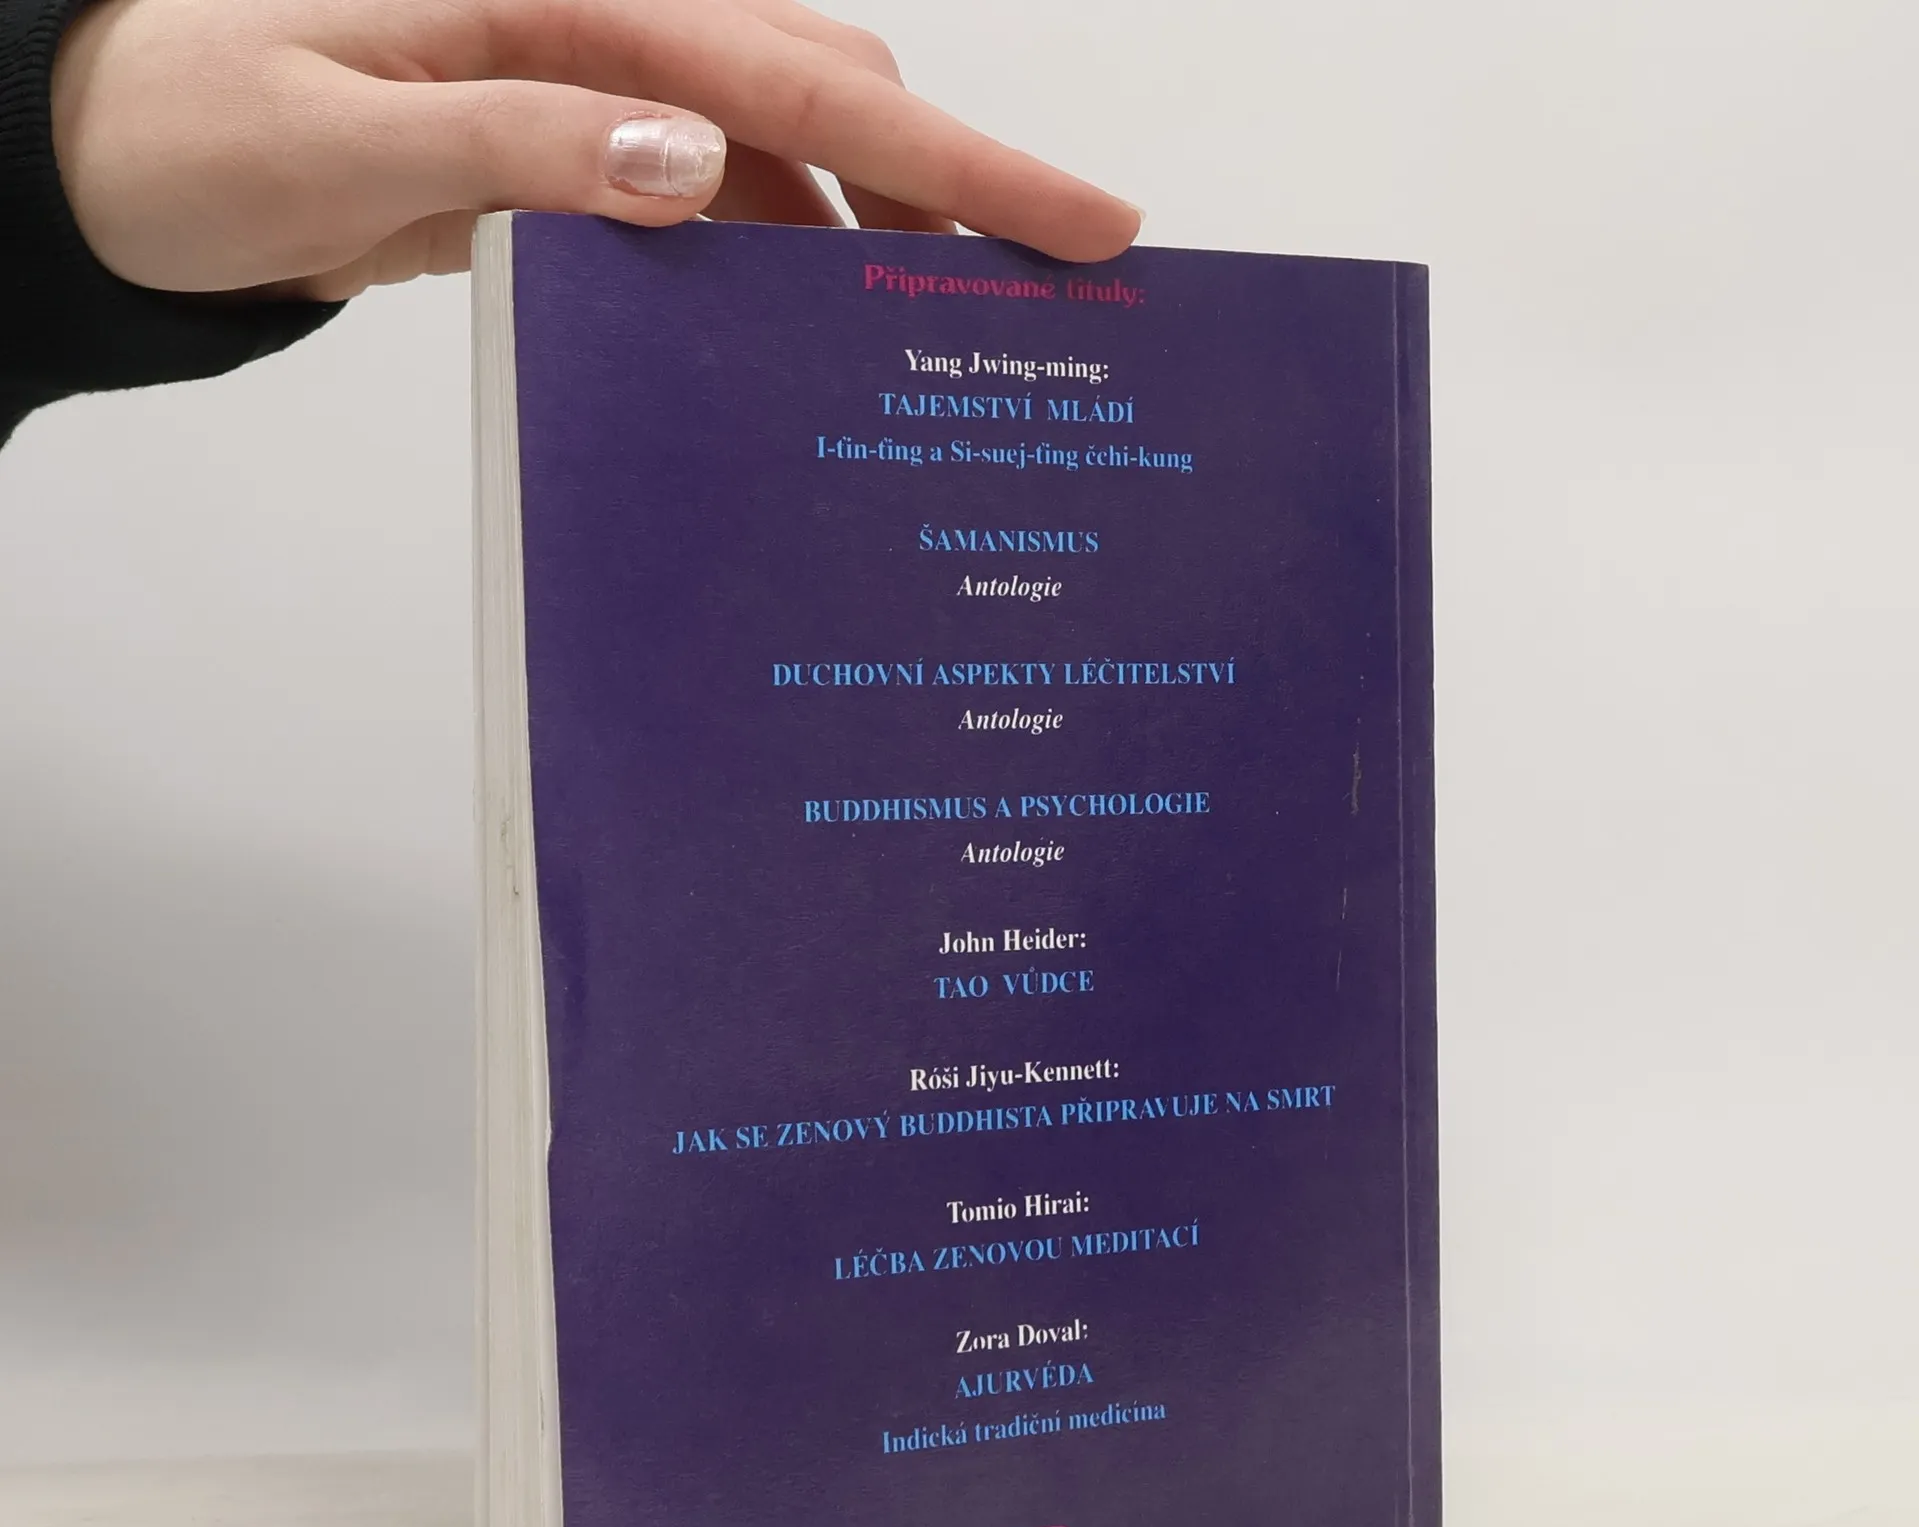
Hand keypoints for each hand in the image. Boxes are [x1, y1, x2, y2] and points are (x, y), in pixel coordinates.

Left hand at [49, 0, 1140, 300]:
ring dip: (862, 252)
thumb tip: (693, 164)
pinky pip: (707, 212)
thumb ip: (516, 137)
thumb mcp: (334, 136)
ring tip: (931, 357)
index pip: (798, 79)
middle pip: (826, 103)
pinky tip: (797, 346)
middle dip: (947, 199)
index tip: (1076, 221)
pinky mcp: (568, 165)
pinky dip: (771, 274)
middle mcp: (599, 37)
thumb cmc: (184, 123)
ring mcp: (590, 101)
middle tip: (1038, 310)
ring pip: (778, 163)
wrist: (102, 153)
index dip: (953, 156)